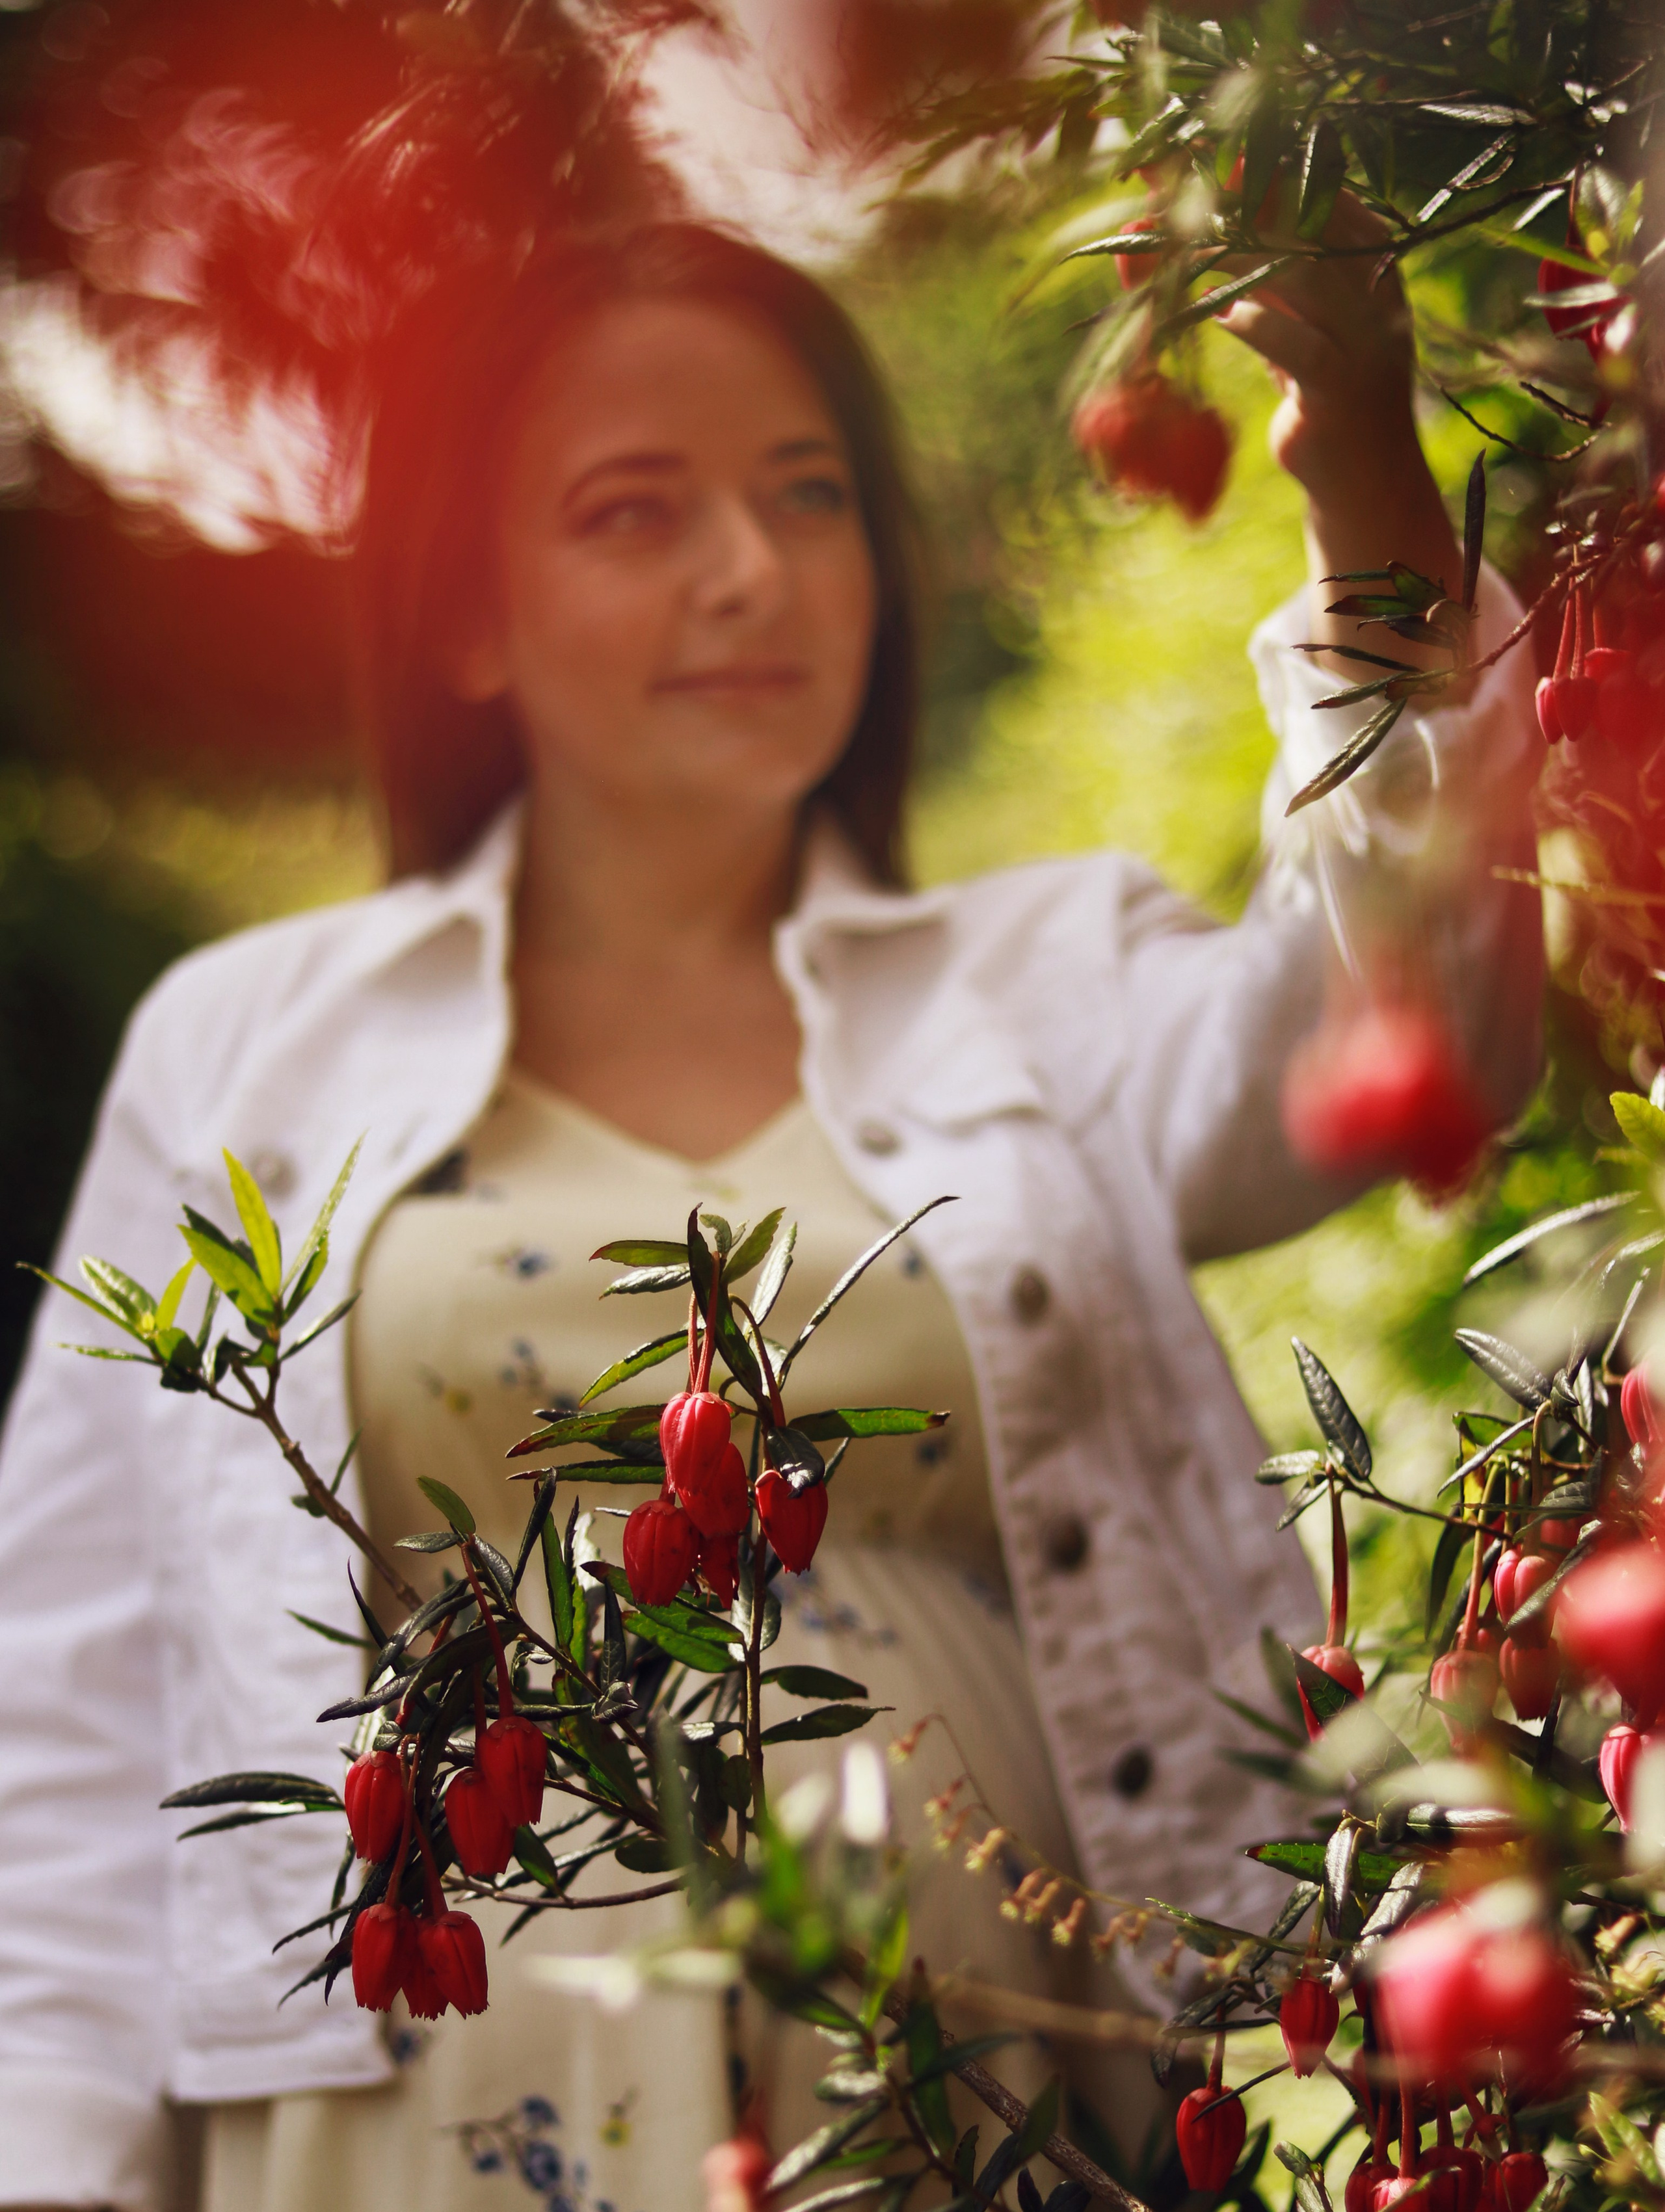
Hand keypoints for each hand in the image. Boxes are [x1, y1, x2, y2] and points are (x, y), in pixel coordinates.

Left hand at [1217, 193, 1462, 667]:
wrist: (1365, 478)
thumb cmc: (1322, 389)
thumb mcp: (1296, 318)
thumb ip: (1258, 271)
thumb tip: (1186, 219)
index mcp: (1375, 255)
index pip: (1321, 189)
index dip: (1263, 164)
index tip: (1206, 149)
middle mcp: (1377, 286)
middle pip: (1306, 221)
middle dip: (1239, 199)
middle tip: (1181, 187)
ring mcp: (1365, 336)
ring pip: (1297, 273)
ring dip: (1232, 254)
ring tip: (1181, 245)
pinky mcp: (1340, 386)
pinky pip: (1291, 341)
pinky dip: (1249, 321)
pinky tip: (1217, 314)